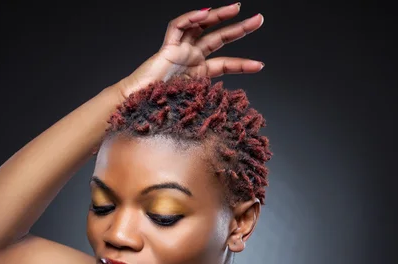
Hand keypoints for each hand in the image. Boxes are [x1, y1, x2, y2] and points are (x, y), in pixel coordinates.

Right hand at [117, 3, 263, 98]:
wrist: (137, 109)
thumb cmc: (161, 111)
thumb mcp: (193, 108)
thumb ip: (207, 106)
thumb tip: (227, 119)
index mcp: (199, 73)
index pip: (226, 64)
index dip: (243, 63)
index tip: (260, 65)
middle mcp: (192, 59)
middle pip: (219, 39)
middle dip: (240, 28)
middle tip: (259, 20)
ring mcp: (180, 51)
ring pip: (202, 27)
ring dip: (219, 16)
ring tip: (237, 9)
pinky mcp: (167, 48)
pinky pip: (177, 27)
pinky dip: (189, 18)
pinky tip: (204, 14)